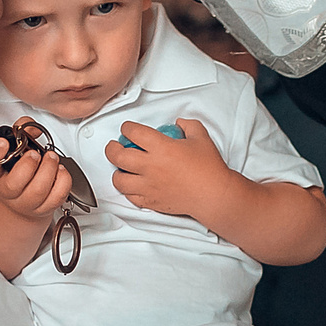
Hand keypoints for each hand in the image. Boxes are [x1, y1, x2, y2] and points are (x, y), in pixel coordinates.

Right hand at [0, 131, 74, 223]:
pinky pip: (57, 197)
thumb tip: (32, 127)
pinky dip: (63, 181)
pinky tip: (61, 170)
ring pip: (38, 191)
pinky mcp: (45, 208)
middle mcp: (8, 190)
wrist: (21, 203)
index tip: (3, 142)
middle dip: (28, 165)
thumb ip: (21, 132)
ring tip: (52, 158)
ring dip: (48, 170)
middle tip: (35, 153)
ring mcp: (26, 202)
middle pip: (14, 184)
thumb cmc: (17, 173)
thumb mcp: (13, 151)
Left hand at [104, 120, 229, 218]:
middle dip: (112, 148)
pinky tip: (133, 184)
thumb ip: (188, 125)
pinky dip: (128, 190)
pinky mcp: (151, 201)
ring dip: (117, 171)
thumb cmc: (209, 169)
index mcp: (161, 148)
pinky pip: (130, 196)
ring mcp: (148, 186)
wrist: (213, 195)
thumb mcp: (201, 137)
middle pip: (117, 155)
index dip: (127, 128)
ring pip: (119, 179)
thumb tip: (180, 123)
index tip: (128, 129)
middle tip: (115, 146)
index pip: (133, 132)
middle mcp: (150, 167)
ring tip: (122, 168)